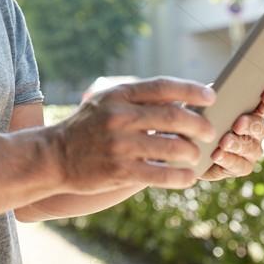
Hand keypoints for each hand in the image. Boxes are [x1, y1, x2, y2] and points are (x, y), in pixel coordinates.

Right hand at [50, 76, 217, 193]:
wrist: (53, 156)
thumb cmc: (87, 128)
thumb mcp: (105, 102)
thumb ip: (136, 99)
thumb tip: (179, 100)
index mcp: (118, 95)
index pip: (163, 87)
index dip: (191, 90)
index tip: (211, 96)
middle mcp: (119, 116)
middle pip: (173, 117)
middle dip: (199, 125)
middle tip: (210, 132)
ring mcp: (120, 145)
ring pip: (173, 147)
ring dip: (192, 152)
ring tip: (196, 155)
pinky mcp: (120, 171)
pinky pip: (162, 174)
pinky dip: (181, 176)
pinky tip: (188, 176)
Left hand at [199, 86, 263, 181]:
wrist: (188, 147)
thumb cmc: (201, 119)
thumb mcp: (205, 104)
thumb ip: (212, 98)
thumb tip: (212, 92)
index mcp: (252, 110)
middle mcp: (256, 131)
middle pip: (260, 127)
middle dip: (249, 124)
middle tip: (238, 124)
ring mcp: (252, 150)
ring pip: (250, 147)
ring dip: (237, 144)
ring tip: (224, 142)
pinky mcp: (242, 167)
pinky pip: (239, 165)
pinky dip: (227, 159)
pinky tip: (217, 155)